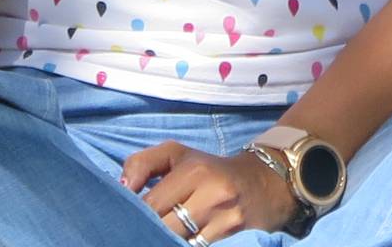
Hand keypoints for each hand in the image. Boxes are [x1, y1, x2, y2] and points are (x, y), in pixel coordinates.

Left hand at [122, 142, 296, 242]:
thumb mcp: (178, 154)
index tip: (128, 218)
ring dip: (167, 241)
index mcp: (195, 171)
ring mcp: (227, 222)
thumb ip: (142, 163)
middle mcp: (213, 196)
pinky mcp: (238, 239)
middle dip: (149, 232)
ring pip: (181, 243)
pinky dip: (186, 246)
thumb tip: (123, 189)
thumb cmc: (212, 170)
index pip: (150, 204)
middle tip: (139, 232)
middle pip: (164, 228)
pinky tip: (180, 241)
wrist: (269, 183)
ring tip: (159, 236)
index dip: (134, 215)